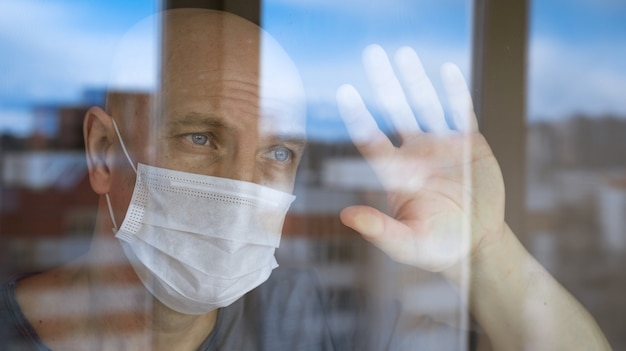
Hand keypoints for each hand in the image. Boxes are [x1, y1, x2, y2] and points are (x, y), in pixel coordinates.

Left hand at [336, 45, 504, 272]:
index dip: (359, 116)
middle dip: (384, 83)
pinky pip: (462, 113)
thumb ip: (379, 230)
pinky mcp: (469, 145)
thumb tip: (346, 216)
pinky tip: (448, 71)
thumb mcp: (406, 243)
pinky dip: (455, 93)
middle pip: (396, 111)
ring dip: (416, 80)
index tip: (344, 92)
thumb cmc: (437, 247)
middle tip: (371, 53)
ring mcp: (442, 146)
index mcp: (396, 173)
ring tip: (404, 53)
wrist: (477, 244)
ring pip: (426, 105)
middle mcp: (415, 154)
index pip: (371, 139)